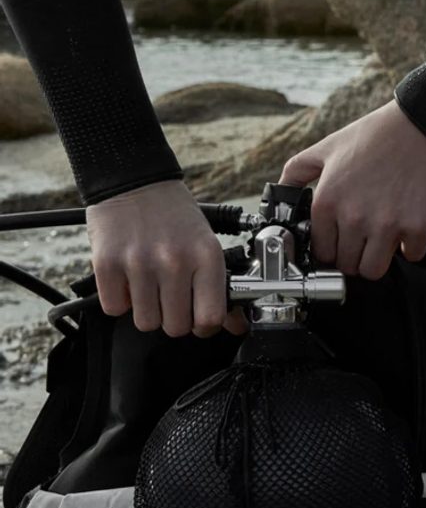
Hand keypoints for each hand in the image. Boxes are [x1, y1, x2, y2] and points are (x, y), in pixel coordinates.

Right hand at [85, 179, 248, 337]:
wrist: (135, 180)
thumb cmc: (174, 215)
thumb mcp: (205, 244)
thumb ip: (218, 287)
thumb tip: (236, 326)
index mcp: (206, 255)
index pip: (210, 318)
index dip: (204, 325)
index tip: (198, 317)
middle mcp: (174, 260)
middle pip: (176, 327)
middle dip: (173, 317)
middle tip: (170, 295)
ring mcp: (139, 263)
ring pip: (146, 323)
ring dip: (146, 309)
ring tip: (148, 283)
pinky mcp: (107, 264)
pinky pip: (115, 309)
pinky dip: (120, 299)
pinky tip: (128, 277)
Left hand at [280, 98, 425, 279]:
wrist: (422, 124)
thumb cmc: (376, 134)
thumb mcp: (327, 147)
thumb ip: (296, 172)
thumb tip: (281, 194)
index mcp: (327, 201)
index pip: (321, 252)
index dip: (330, 249)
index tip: (340, 243)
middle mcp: (353, 217)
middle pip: (347, 266)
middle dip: (353, 256)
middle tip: (363, 240)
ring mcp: (385, 225)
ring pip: (373, 270)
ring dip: (378, 259)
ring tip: (382, 240)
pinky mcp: (416, 226)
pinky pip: (411, 256)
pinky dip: (410, 247)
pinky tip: (407, 230)